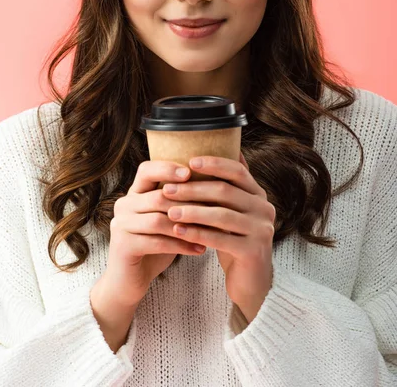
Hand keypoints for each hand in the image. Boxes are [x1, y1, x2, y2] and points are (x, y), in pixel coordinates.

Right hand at [96, 160, 206, 310]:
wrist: (128, 281)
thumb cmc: (155, 244)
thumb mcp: (166, 218)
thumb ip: (179, 201)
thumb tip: (215, 183)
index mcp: (133, 193)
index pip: (146, 169)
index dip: (167, 168)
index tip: (190, 172)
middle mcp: (123, 205)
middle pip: (158, 196)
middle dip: (189, 202)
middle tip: (215, 207)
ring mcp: (120, 225)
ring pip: (159, 220)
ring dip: (188, 225)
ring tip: (212, 231)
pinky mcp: (123, 247)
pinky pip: (157, 242)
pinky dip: (182, 246)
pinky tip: (200, 249)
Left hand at [162, 153, 275, 322]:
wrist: (252, 282)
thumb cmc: (235, 241)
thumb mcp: (233, 212)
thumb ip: (225, 188)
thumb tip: (208, 151)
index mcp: (259, 195)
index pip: (237, 171)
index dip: (214, 163)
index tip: (189, 161)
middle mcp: (264, 209)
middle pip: (225, 192)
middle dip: (193, 189)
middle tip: (168, 189)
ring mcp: (262, 230)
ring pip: (221, 215)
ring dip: (192, 211)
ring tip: (170, 211)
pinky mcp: (253, 251)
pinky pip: (220, 239)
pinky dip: (197, 233)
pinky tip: (178, 232)